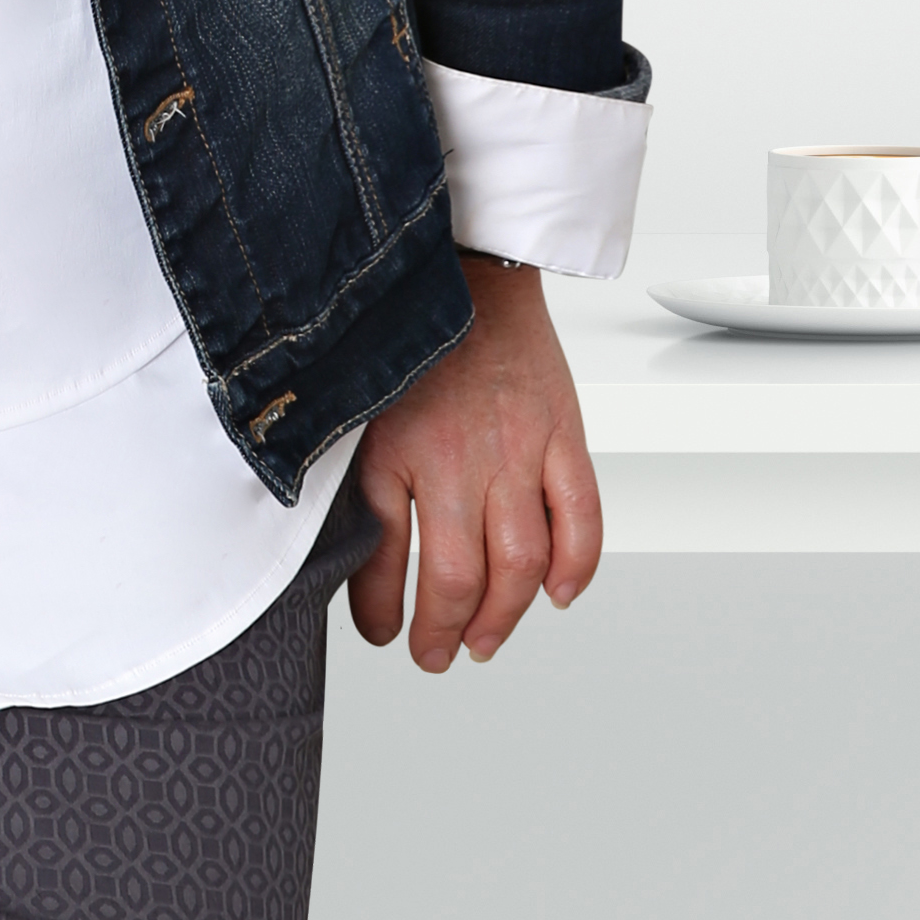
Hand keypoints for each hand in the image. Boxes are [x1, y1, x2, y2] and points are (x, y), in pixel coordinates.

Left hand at [349, 253, 605, 670]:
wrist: (469, 264)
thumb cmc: (408, 334)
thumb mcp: (356, 403)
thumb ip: (354, 470)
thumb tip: (339, 544)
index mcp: (393, 448)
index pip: (383, 561)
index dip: (381, 614)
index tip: (382, 635)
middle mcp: (456, 457)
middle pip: (458, 578)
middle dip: (444, 632)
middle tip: (436, 654)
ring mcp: (515, 447)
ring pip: (520, 563)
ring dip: (504, 616)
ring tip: (485, 640)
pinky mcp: (562, 430)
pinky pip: (580, 515)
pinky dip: (575, 566)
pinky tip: (556, 594)